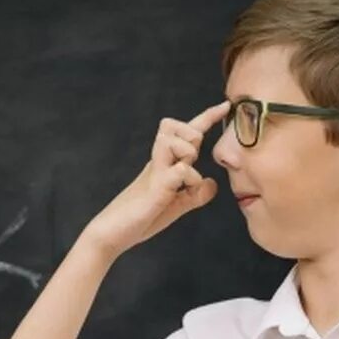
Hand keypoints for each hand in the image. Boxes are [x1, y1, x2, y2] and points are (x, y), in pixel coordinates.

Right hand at [82, 99, 230, 258]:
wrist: (113, 233)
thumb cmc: (141, 218)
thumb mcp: (176, 206)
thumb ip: (195, 195)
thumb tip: (212, 183)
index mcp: (165, 164)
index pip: (185, 133)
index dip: (207, 117)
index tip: (225, 105)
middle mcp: (158, 162)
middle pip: (173, 125)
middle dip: (192, 136)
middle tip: (189, 162)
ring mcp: (155, 173)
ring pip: (173, 140)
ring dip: (187, 154)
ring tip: (184, 178)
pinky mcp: (154, 188)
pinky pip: (179, 170)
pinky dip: (189, 178)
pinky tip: (184, 190)